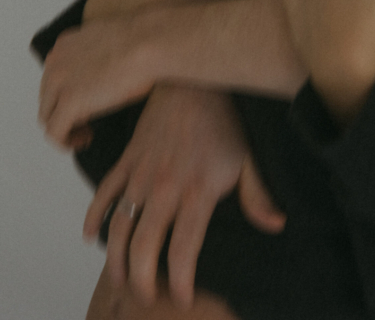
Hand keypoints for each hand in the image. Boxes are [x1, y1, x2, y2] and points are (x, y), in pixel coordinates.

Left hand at [39, 15, 159, 146]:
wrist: (150, 43)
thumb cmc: (145, 42)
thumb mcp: (112, 40)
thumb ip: (98, 53)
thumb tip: (108, 68)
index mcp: (65, 45)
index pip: (54, 78)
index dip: (67, 95)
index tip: (87, 104)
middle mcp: (56, 61)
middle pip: (48, 98)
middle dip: (64, 112)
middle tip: (87, 123)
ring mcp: (59, 81)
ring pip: (47, 116)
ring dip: (65, 129)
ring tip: (86, 134)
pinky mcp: (69, 102)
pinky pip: (55, 133)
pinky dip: (66, 142)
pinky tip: (86, 140)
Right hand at [83, 84, 284, 307]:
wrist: (193, 83)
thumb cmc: (223, 122)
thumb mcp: (247, 158)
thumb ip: (258, 195)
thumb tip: (276, 225)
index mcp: (196, 192)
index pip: (183, 251)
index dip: (180, 282)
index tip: (183, 298)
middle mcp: (165, 188)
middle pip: (144, 247)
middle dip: (142, 280)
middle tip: (147, 297)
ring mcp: (142, 174)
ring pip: (119, 225)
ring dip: (115, 257)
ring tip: (120, 279)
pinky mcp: (127, 160)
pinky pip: (104, 192)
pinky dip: (94, 216)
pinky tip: (91, 236)